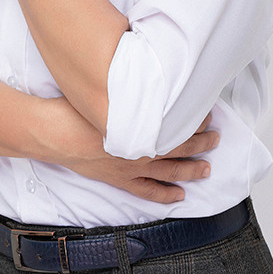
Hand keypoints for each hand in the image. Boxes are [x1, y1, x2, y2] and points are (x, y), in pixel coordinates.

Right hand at [48, 99, 217, 203]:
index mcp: (141, 127)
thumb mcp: (110, 90)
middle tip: (216, 137)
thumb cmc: (78, 110)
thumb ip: (133, 89)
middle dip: (201, 142)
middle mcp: (142, 150)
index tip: (208, 112)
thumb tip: (149, 78)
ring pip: (170, 171)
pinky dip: (165, 194)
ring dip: (190, 169)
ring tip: (206, 168)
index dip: (196, 120)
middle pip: (180, 146)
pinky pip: (148, 190)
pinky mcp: (119, 178)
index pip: (179, 124)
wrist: (55, 132)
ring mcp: (132, 167)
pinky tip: (179, 195)